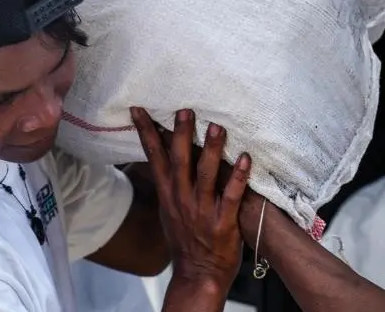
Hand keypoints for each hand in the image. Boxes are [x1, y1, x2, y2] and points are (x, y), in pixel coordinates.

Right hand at [132, 108, 250, 300]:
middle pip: (179, 161)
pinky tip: (246, 159)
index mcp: (168, 194)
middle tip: (185, 110)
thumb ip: (168, 183)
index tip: (139, 109)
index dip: (146, 132)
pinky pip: (231, 195)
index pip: (154, 157)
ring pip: (205, 175)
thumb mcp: (168, 210)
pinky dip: (239, 176)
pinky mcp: (223, 222)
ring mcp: (202, 210)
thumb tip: (162, 156)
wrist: (198, 274)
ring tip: (217, 126)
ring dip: (212, 150)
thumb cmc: (185, 239)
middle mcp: (181, 199)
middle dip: (181, 134)